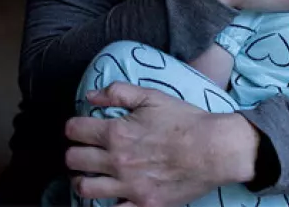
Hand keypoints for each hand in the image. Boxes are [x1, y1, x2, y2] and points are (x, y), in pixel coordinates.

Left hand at [65, 82, 257, 206]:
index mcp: (116, 132)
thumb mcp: (152, 97)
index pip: (74, 130)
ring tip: (89, 175)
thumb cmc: (185, 121)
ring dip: (82, 180)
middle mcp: (117, 160)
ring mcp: (128, 186)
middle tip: (84, 151)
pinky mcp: (142, 204)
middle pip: (74, 159)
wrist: (215, 149)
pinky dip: (105, 203)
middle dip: (75, 152)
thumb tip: (92, 95)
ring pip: (85, 188)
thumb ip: (119, 93)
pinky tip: (110, 195)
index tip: (79, 129)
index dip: (73, 127)